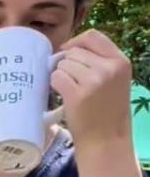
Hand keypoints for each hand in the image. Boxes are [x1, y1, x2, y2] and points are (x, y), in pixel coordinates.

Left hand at [52, 29, 132, 151]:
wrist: (106, 140)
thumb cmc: (107, 110)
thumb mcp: (115, 80)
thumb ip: (100, 61)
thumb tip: (68, 47)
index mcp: (121, 61)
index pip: (93, 36)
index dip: (75, 42)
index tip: (67, 52)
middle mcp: (109, 68)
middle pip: (74, 52)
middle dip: (67, 65)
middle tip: (73, 82)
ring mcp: (94, 81)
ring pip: (62, 64)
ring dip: (61, 76)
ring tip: (72, 91)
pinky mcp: (78, 94)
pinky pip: (56, 77)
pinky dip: (55, 85)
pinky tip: (64, 95)